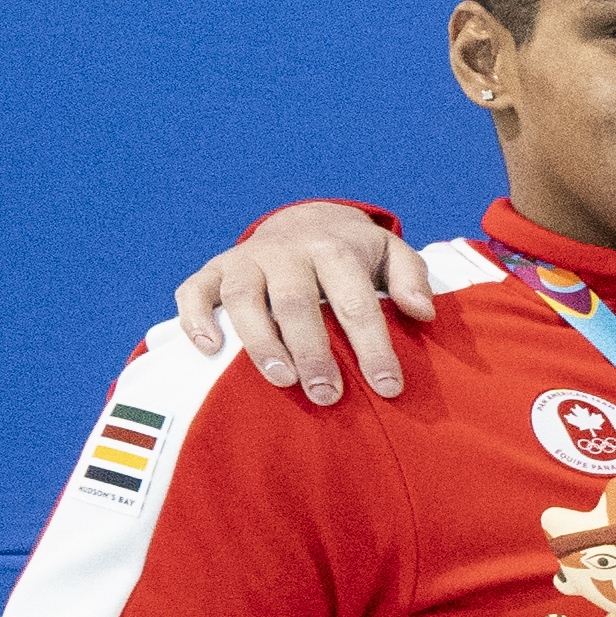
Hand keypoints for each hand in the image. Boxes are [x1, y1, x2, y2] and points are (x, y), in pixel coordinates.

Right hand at [172, 201, 433, 402]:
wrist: (304, 220)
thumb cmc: (353, 253)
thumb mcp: (391, 253)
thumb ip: (410, 278)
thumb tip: (422, 312)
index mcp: (334, 249)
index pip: (355, 302)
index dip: (372, 347)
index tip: (388, 387)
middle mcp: (286, 251)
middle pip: (297, 303)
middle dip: (313, 353)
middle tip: (329, 396)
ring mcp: (246, 259)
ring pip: (244, 300)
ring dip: (260, 343)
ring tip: (283, 381)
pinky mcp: (213, 270)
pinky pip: (193, 292)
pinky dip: (196, 319)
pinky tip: (211, 350)